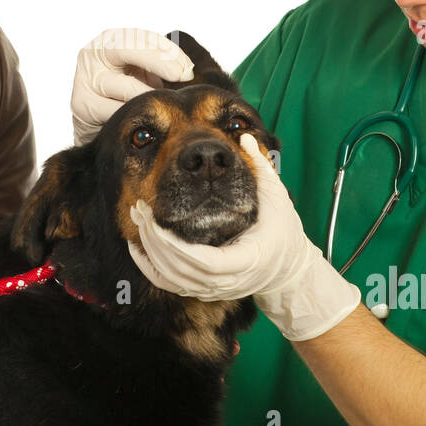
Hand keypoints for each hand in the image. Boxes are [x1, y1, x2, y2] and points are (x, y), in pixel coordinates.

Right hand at [70, 28, 193, 145]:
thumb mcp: (142, 72)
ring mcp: (85, 78)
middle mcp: (93, 54)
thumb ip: (161, 66)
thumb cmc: (124, 92)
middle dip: (160, 62)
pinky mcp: (82, 105)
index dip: (168, 50)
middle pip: (129, 50)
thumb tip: (188, 71)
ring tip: (164, 102)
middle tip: (182, 76)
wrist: (95, 122)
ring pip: (127, 86)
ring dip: (150, 95)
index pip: (142, 37)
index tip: (187, 67)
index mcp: (110, 40)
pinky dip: (134, 115)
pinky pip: (117, 111)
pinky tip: (145, 118)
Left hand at [127, 133, 362, 340]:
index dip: (175, 246)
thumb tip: (244, 135)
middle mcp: (226, 281)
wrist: (287, 271)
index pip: (204, 261)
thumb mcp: (278, 200)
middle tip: (140, 209)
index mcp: (245, 259)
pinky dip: (149, 266)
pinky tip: (138, 245)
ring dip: (148, 250)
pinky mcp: (202, 289)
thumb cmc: (284, 233)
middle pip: (179, 270)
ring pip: (170, 278)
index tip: (157, 219)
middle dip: (153, 240)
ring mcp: (212, 289)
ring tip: (138, 218)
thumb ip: (262, 168)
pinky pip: (168, 284)